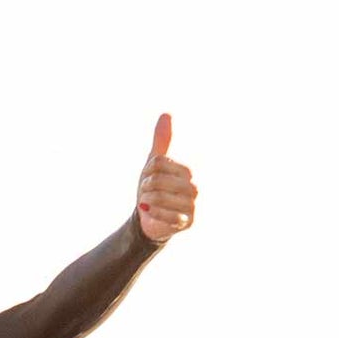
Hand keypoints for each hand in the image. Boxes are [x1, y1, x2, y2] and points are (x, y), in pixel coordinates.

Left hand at [136, 113, 196, 242]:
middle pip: (160, 180)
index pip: (159, 162)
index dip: (147, 170)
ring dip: (148, 200)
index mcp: (186, 172)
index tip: (147, 179)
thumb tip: (166, 114)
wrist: (149, 220)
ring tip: (147, 203)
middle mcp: (193, 188)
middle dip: (146, 187)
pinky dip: (154, 213)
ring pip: (162, 198)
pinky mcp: (187, 223)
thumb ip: (162, 142)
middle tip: (145, 193)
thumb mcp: (154, 165)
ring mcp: (192, 206)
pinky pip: (168, 216)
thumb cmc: (153, 190)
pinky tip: (150, 212)